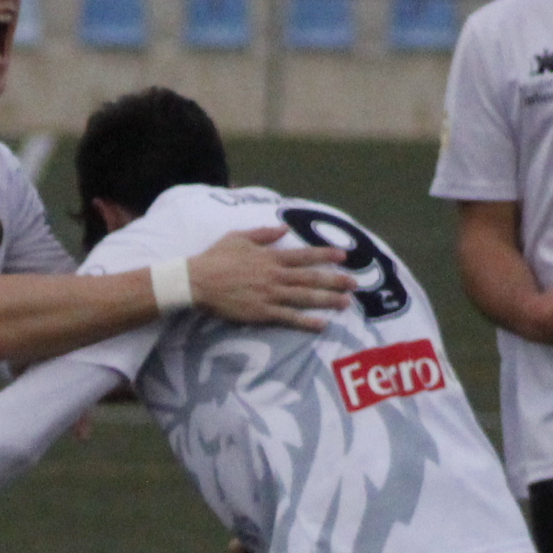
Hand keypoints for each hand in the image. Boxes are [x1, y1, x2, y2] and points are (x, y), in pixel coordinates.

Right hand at [187, 227, 356, 331]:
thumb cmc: (215, 258)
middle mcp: (275, 275)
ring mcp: (270, 295)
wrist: (197, 281)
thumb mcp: (239, 237)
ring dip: (327, 300)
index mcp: (270, 257)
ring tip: (346, 303)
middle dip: (335, 280)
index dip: (325, 255)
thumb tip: (284, 228)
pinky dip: (306, 321)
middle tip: (355, 283)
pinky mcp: (261, 312)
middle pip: (311, 278)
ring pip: (305, 297)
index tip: (344, 256)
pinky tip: (322, 325)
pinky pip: (289, 318)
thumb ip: (264, 233)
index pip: (304, 255)